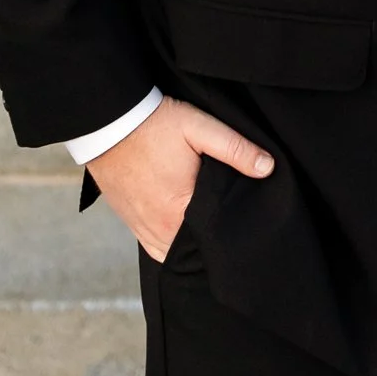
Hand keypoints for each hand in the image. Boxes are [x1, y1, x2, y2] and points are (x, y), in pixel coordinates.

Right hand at [88, 95, 272, 261]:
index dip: (234, 229)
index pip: (217, 236)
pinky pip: (157, 248)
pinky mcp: (132, 225)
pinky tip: (186, 230)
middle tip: (231, 220)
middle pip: (197, 248)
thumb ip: (235, 148)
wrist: (108, 123)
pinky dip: (173, 243)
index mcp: (180, 210)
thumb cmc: (154, 125)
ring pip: (177, 252)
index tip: (245, 218)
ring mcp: (143, 230)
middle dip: (214, 239)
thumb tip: (268, 168)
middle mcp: (160, 229)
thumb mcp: (198, 127)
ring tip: (210, 225)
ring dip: (193, 243)